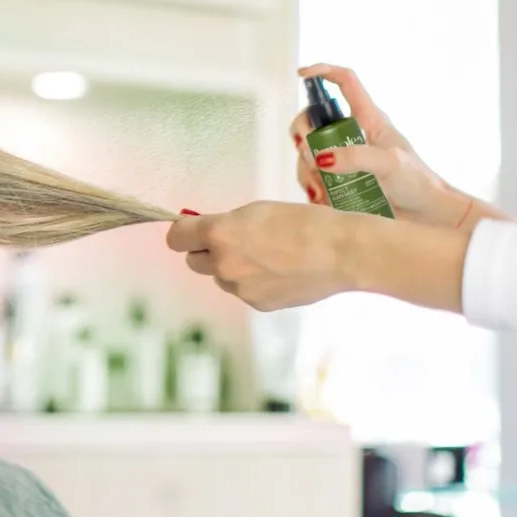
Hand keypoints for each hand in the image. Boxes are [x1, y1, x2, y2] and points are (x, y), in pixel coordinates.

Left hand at [166, 203, 355, 311]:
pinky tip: (279, 271)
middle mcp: (222, 264)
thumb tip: (203, 233)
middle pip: (193, 261)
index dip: (183, 233)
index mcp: (219, 234)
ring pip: (220, 278)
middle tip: (234, 241)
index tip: (190, 230)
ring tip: (267, 256)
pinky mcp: (256, 304)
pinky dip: (253, 282)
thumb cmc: (303, 222)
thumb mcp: (256, 211)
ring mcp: (239, 288)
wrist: (341, 253)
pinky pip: (243, 291)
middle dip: (207, 251)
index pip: (175, 238)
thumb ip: (223, 224)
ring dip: (232, 268)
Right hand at [293, 64, 470, 226]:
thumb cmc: (417, 183)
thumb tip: (322, 157)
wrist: (425, 215)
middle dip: (304, 136)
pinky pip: (311, 177)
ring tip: (321, 188)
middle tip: (311, 155)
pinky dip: (311, 188)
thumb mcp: (390, 165)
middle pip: (313, 120)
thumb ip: (356, 158)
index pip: (345, 82)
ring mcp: (342, 157)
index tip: (301, 75)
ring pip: (307, 152)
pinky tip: (322, 199)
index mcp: (368, 119)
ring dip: (307, 169)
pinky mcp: (337, 179)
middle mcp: (351, 134)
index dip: (323, 73)